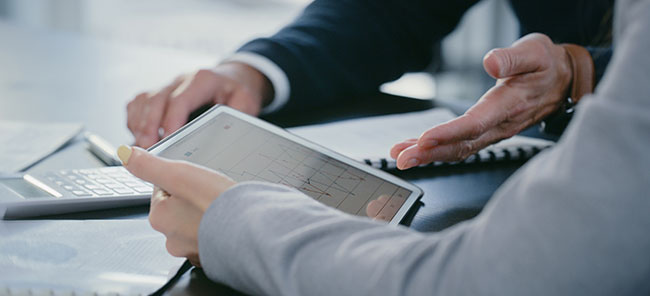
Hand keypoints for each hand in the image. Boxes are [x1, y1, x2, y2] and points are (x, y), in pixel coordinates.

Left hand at [116, 145, 235, 265]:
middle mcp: (170, 239)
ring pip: (195, 223)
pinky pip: (210, 238)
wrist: (252, 232)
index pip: (163, 189)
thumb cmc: (217, 204)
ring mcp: (191, 251)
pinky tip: (227, 224)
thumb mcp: (180, 175)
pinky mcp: (211, 258)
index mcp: (159, 217)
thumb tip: (125, 154)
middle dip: (194, 199)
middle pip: (179, 207)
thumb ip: (150, 165)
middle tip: (213, 195)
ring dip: (206, 215)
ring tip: (222, 209)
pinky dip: (217, 231)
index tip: (198, 183)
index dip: (183, 180)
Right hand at [127, 62, 273, 147]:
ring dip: (139, 124)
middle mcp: (181, 80)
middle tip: (147, 149)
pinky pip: (139, 102)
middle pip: (156, 99)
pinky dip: (134, 119)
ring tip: (141, 146)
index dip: (170, 121)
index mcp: (203, 80)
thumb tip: (222, 134)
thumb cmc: (238, 91)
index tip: (166, 140)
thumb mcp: (246, 102)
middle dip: (149, 126)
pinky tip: (138, 135)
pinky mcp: (160, 93)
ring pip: (144, 100)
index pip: (180, 100)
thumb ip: (236, 116)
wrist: (233, 77)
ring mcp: (168, 85)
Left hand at [391, 33, 572, 168]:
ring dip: (429, 155)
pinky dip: (438, 151)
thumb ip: (512, 58)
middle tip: (401, 158)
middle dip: (429, 153)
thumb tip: (490, 62)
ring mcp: (494, 132)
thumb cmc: (547, 65)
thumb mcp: (535, 51)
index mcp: (509, 105)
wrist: (564, 81)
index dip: (448, 133)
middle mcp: (500, 125)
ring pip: (459, 149)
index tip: (424, 139)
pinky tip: (419, 150)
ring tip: (401, 155)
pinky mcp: (489, 133)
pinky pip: (461, 146)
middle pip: (461, 144)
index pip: (475, 123)